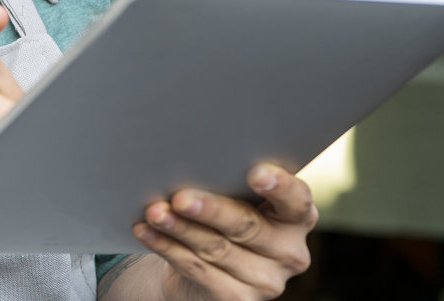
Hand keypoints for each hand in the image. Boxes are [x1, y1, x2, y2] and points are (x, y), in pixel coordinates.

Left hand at [132, 163, 316, 300]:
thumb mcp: (237, 198)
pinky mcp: (238, 299)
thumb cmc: (225, 215)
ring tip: (155, 211)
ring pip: (216, 248)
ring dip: (180, 228)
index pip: (296, 199)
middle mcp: (290, 251)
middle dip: (210, 209)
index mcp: (297, 217)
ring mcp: (267, 281)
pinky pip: (198, 269)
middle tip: (180, 197)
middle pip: (247, 226)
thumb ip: (230, 181)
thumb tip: (189, 158)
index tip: (255, 172)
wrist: (207, 270)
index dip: (279, 186)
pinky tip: (146, 231)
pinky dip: (167, 247)